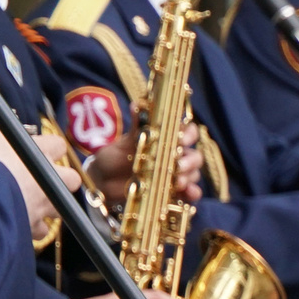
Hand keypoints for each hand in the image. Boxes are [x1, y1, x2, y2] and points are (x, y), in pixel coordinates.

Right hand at [0, 118, 68, 229]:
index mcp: (41, 151)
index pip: (58, 144)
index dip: (48, 148)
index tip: (35, 150)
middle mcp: (51, 177)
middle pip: (72, 179)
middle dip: (60, 180)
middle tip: (39, 179)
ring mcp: (45, 202)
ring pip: (60, 206)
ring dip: (48, 205)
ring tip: (28, 202)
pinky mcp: (34, 224)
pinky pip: (40, 228)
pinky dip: (32, 226)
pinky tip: (19, 220)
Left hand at [84, 121, 200, 204]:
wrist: (103, 179)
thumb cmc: (115, 156)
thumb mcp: (124, 142)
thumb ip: (135, 127)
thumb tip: (137, 105)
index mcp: (167, 139)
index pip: (188, 132)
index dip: (189, 134)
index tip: (181, 139)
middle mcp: (175, 156)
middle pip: (195, 156)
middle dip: (190, 161)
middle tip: (178, 165)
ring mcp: (175, 174)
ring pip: (193, 174)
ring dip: (189, 177)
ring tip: (178, 181)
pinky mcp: (172, 192)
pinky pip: (189, 193)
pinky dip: (192, 193)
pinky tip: (188, 192)